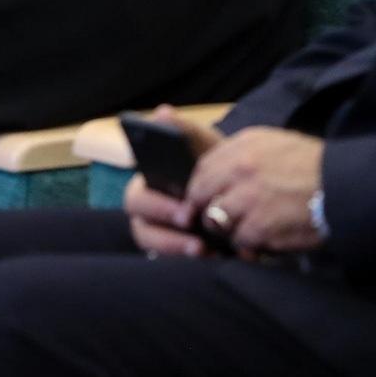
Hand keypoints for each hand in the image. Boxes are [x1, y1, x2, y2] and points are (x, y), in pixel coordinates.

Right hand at [124, 105, 218, 257]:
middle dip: (166, 230)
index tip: (184, 209)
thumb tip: (163, 112)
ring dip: (176, 249)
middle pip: (140, 226)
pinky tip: (215, 258)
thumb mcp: (204, 147)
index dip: (156, 205)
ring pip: (154, 248)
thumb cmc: (214, 167)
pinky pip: (172, 264)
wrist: (241, 189)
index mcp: (147, 186)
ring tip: (204, 249)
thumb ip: (185, 131)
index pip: (135, 196)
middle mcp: (148, 214)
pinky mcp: (174, 253)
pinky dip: (190, 262)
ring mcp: (160, 236)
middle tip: (195, 229)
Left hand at [189, 126, 325, 254]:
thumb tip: (221, 173)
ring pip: (215, 220)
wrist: (347, 187)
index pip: (203, 167)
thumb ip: (246, 155)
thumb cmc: (316, 167)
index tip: (200, 199)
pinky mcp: (259, 226)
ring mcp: (248, 198)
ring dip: (227, 230)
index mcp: (245, 145)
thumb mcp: (277, 145)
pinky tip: (262, 244)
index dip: (198, 186)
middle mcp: (241, 168)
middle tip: (213, 222)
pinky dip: (248, 246)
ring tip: (245, 232)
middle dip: (203, 210)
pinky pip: (239, 241)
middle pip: (201, 194)